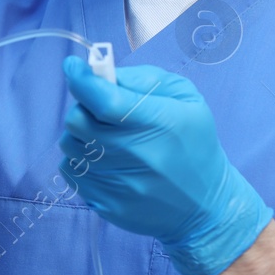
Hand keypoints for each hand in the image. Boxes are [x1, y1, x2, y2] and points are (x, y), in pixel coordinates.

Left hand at [59, 59, 273, 274]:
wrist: (205, 208)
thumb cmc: (195, 144)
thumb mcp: (185, 98)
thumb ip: (143, 78)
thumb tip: (101, 74)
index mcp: (158, 123)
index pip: (104, 100)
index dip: (81, 79)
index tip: (73, 66)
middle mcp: (135, 155)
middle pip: (77, 120)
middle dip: (83, 105)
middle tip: (101, 108)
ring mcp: (118, 184)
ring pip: (69, 145)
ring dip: (81, 134)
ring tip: (107, 136)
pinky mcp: (105, 204)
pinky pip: (71, 171)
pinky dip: (82, 160)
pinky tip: (107, 161)